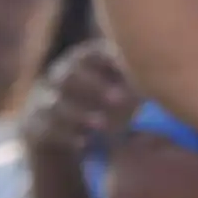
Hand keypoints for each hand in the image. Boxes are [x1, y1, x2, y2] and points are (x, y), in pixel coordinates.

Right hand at [22, 40, 137, 152]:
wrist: (54, 133)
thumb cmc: (99, 105)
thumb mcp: (118, 91)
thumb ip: (135, 84)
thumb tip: (164, 85)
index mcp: (80, 62)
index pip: (91, 53)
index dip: (111, 59)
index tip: (132, 70)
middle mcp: (57, 77)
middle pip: (69, 74)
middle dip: (95, 86)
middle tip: (121, 100)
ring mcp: (41, 101)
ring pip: (55, 104)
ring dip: (80, 114)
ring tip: (103, 126)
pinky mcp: (33, 126)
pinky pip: (45, 130)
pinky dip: (65, 136)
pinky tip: (84, 144)